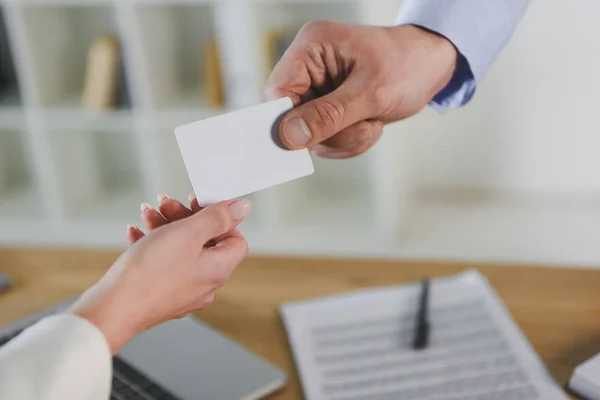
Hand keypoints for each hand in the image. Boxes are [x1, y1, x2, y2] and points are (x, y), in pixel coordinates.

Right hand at [69, 195, 250, 353]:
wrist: (111, 309)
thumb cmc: (149, 273)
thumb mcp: (188, 233)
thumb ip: (218, 218)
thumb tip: (242, 208)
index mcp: (218, 269)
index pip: (235, 239)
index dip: (221, 219)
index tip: (199, 204)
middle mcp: (205, 284)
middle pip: (204, 242)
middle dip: (184, 217)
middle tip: (165, 203)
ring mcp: (182, 292)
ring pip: (180, 250)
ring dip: (165, 227)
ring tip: (146, 214)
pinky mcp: (160, 295)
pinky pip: (162, 264)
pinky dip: (151, 245)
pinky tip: (134, 233)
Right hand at [265, 22, 456, 158]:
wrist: (432, 67)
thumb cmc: (408, 65)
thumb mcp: (371, 93)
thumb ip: (328, 115)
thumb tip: (290, 136)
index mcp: (312, 48)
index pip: (278, 91)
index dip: (288, 120)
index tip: (310, 139)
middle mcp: (310, 67)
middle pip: (293, 118)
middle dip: (328, 133)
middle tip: (362, 127)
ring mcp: (319, 89)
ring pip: (310, 135)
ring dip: (343, 140)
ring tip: (371, 123)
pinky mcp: (329, 107)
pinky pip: (326, 139)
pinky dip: (348, 142)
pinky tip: (370, 125)